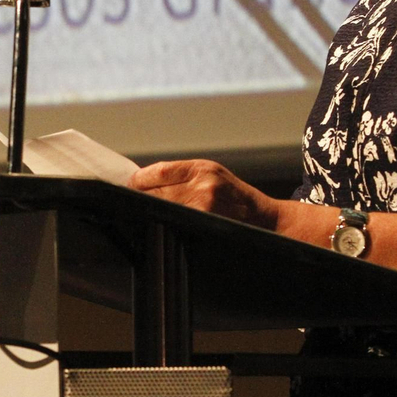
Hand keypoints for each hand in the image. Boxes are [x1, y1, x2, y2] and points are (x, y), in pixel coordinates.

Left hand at [128, 159, 281, 230]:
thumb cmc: (236, 199)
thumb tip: (141, 183)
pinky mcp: (206, 224)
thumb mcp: (213, 177)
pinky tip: (165, 227)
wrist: (266, 221)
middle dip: (143, 198)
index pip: (157, 172)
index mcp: (203, 169)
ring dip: (153, 213)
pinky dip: (166, 225)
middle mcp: (203, 185)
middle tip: (134, 204)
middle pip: (156, 193)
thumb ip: (181, 177)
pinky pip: (175, 224)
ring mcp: (204, 207)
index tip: (130, 186)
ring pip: (163, 209)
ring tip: (150, 216)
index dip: (138, 181)